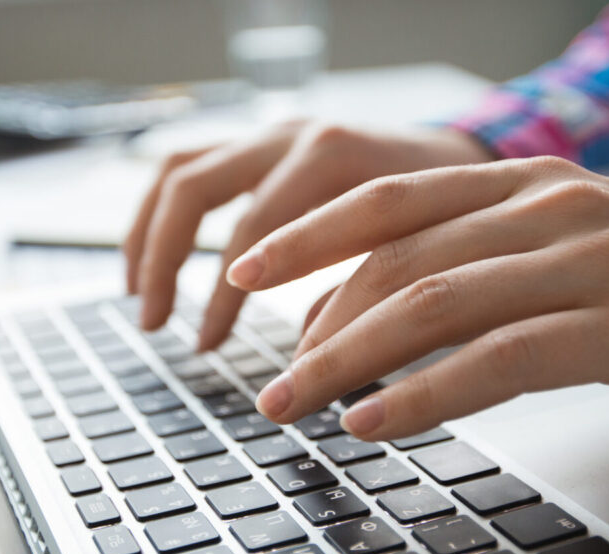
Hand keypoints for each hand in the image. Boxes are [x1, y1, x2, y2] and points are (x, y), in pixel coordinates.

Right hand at [123, 121, 492, 348]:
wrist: (468, 162)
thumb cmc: (451, 217)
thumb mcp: (418, 253)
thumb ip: (361, 294)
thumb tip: (306, 364)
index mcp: (332, 157)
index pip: (253, 228)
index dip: (223, 294)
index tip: (208, 346)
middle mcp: (292, 135)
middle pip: (195, 186)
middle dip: (165, 259)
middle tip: (155, 324)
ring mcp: (272, 134)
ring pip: (180, 170)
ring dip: (148, 234)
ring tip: (140, 296)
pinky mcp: (262, 144)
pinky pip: (191, 167)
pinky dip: (163, 216)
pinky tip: (156, 262)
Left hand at [227, 156, 608, 438]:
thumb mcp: (577, 250)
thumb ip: (492, 265)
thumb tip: (392, 319)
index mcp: (532, 180)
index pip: (391, 197)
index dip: (309, 235)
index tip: (246, 274)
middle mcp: (551, 204)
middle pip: (397, 254)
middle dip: (314, 320)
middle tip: (267, 379)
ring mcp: (589, 259)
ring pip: (434, 301)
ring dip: (348, 361)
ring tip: (297, 406)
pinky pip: (498, 358)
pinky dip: (425, 394)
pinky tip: (377, 424)